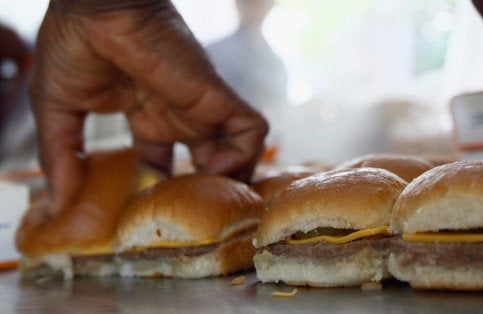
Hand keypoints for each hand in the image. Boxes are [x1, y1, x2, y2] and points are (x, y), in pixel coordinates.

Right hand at [29, 0, 268, 214]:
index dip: (157, 189)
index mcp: (145, 116)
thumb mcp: (58, 110)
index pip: (161, 163)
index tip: (146, 214)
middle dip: (199, 192)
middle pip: (202, 165)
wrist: (96, 10)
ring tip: (207, 202)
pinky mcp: (216, 97)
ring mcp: (199, 108)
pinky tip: (217, 169)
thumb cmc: (74, 46)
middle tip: (188, 219)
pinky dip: (246, 154)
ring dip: (229, 180)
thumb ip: (61, 156)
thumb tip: (57, 205)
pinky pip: (252, 131)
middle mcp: (176, 116)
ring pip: (235, 153)